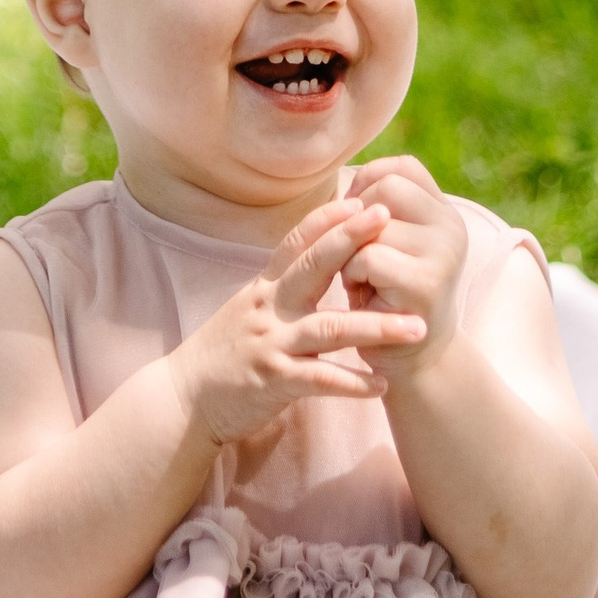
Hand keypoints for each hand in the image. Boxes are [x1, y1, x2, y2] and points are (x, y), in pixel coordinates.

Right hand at [166, 200, 426, 446]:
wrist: (181, 400)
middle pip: (313, 267)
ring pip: (329, 329)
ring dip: (376, 327)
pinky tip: (381, 385)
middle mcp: (267, 309)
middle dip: (352, 241)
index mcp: (263, 289)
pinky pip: (320, 381)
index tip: (360, 197)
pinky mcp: (273, 382)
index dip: (327, 218)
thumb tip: (315, 262)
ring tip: (416, 327)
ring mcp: (270, 344)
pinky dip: (352, 383)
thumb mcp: (248, 310)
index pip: (295, 243)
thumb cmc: (221, 354)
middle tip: (390, 221)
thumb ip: (280, 288)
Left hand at [333, 155, 468, 383]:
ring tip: (361, 277)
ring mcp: (444, 254)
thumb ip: (378, 209)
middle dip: (357, 218)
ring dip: (350, 250)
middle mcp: (451, 227)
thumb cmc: (387, 296)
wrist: (412, 359)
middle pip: (386, 188)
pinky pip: (369, 256)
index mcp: (444, 213)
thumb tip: (346, 186)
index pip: (401, 168)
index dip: (366, 184)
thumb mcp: (388, 245)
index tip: (355, 218)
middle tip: (355, 252)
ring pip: (373, 223)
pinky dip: (353, 274)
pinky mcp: (427, 283)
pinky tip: (363, 293)